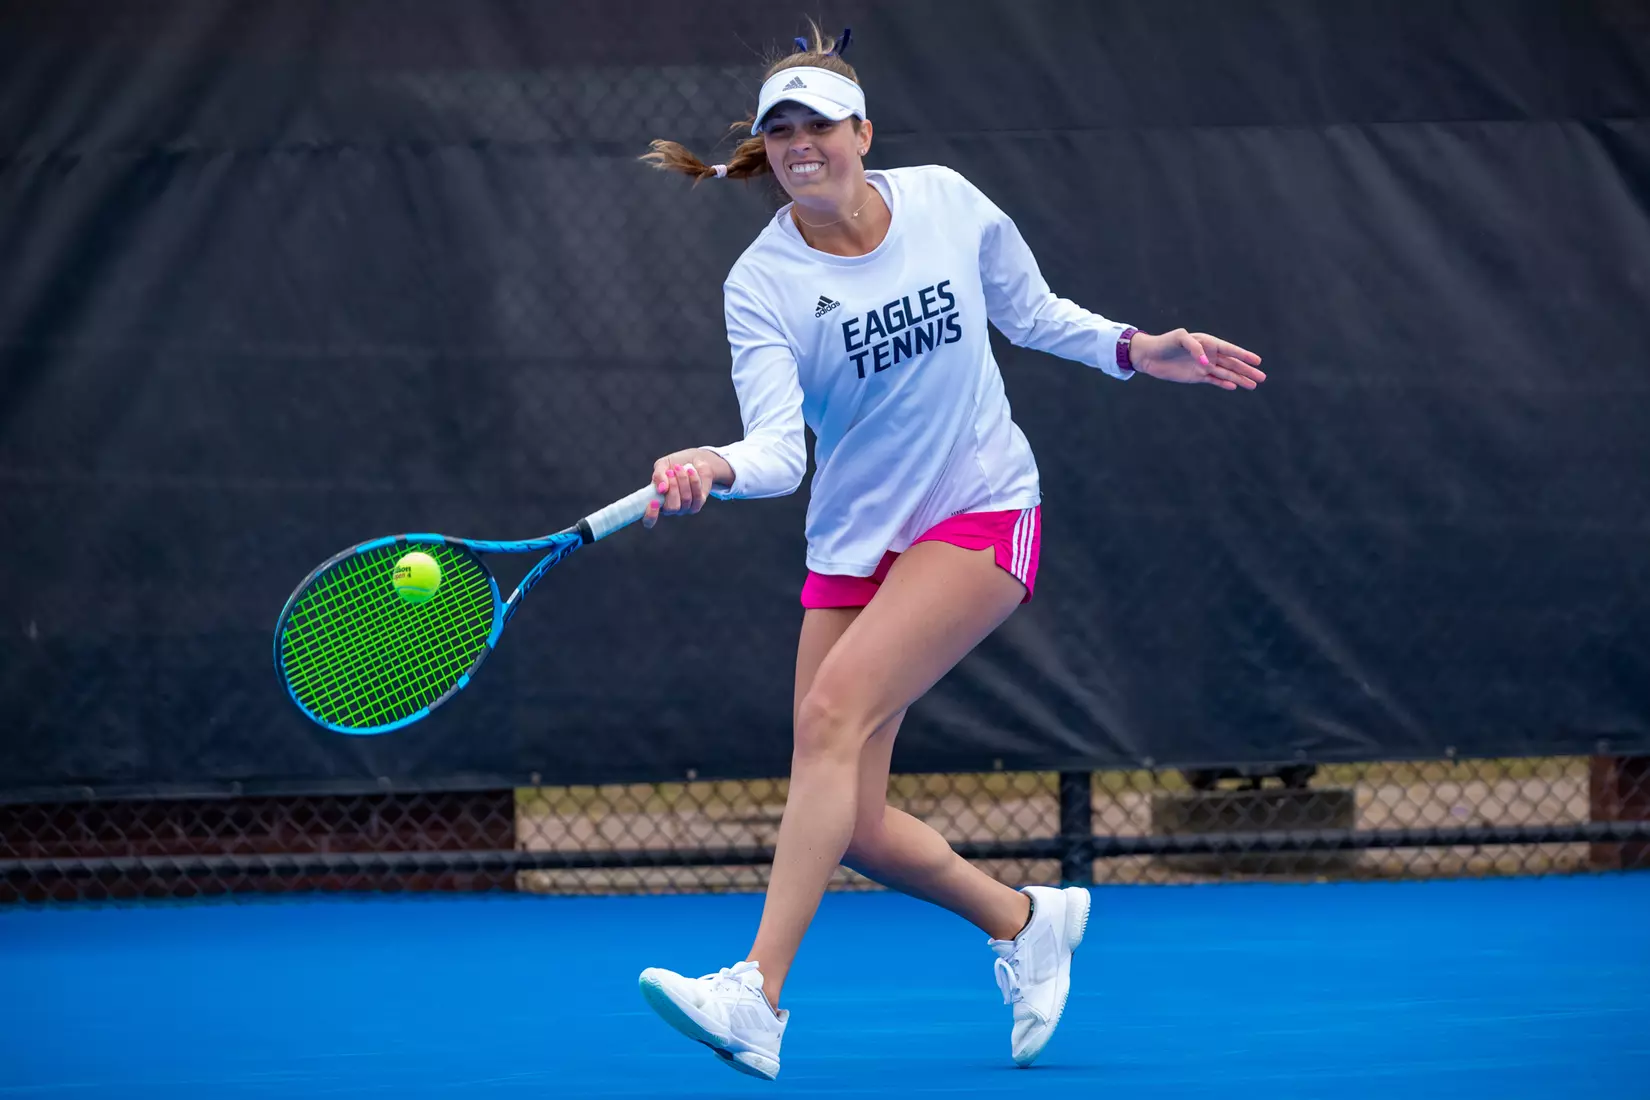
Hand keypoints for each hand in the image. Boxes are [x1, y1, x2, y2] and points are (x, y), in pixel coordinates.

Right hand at [643, 448, 731, 528]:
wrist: (694, 461)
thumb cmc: (674, 465)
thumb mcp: (662, 465)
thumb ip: (658, 476)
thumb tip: (661, 489)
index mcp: (655, 501)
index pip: (649, 520)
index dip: (650, 515)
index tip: (653, 502)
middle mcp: (668, 508)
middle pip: (671, 508)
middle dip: (673, 488)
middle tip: (671, 472)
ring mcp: (683, 508)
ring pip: (685, 500)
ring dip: (683, 480)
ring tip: (680, 467)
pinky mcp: (697, 504)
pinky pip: (697, 496)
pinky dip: (693, 481)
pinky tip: (691, 470)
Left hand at [1129, 328, 1265, 390]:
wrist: (1149, 356)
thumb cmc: (1165, 342)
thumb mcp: (1179, 338)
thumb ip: (1195, 348)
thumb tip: (1207, 363)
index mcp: (1208, 342)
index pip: (1229, 350)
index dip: (1244, 355)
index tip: (1257, 361)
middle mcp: (1209, 354)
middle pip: (1232, 363)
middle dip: (1247, 370)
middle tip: (1262, 377)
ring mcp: (1204, 366)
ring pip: (1226, 373)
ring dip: (1239, 379)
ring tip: (1253, 385)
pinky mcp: (1196, 376)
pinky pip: (1214, 380)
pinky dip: (1224, 383)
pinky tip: (1234, 386)